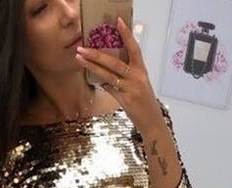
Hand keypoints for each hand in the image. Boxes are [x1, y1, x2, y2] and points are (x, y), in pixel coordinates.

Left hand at [75, 17, 161, 132]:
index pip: (134, 48)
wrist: (150, 120)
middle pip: (115, 61)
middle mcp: (137, 76)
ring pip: (108, 75)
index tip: (118, 22)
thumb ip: (124, 75)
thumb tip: (105, 70)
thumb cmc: (143, 101)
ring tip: (80, 59)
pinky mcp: (124, 99)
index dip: (126, 34)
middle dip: (97, 54)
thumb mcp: (137, 84)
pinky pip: (108, 88)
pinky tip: (89, 76)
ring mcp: (130, 88)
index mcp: (141, 69)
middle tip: (83, 48)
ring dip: (92, 66)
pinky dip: (99, 82)